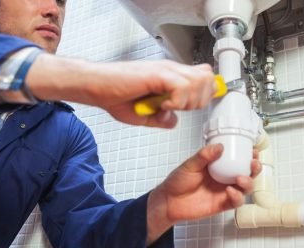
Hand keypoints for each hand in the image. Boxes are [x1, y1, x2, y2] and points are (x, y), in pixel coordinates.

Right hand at [27, 55, 216, 127]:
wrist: (95, 86)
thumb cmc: (114, 95)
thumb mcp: (143, 114)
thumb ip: (161, 118)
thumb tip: (173, 121)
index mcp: (170, 77)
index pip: (203, 77)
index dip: (203, 94)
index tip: (190, 107)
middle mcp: (171, 70)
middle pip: (207, 79)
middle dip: (199, 100)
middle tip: (181, 109)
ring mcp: (165, 70)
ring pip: (199, 81)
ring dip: (189, 101)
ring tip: (171, 106)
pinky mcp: (157, 74)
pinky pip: (182, 86)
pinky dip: (177, 101)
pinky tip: (163, 105)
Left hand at [146, 144, 260, 244]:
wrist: (168, 201)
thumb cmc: (177, 182)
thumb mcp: (190, 165)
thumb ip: (204, 156)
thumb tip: (219, 147)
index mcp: (218, 166)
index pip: (238, 159)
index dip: (248, 155)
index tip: (253, 151)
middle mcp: (224, 178)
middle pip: (247, 174)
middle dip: (254, 169)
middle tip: (253, 164)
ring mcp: (224, 192)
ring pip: (245, 188)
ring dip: (248, 183)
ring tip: (241, 178)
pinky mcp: (222, 205)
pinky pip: (235, 201)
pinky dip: (236, 196)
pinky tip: (230, 190)